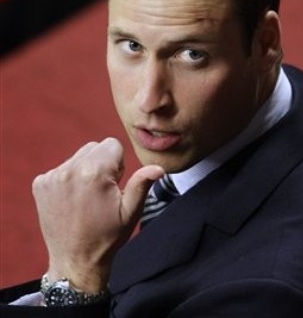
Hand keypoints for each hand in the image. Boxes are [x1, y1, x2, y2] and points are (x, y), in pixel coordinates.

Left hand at [32, 137, 163, 291]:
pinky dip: (69, 178)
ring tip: (87, 197)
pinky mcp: (40, 184)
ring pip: (78, 156)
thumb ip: (142, 184)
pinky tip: (73, 199)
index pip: (112, 144)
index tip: (114, 185)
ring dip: (85, 170)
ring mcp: (52, 177)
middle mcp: (70, 170)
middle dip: (102, 163)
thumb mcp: (130, 212)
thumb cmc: (106, 237)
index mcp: (94, 173)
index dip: (119, 164)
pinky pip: (62, 168)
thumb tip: (158, 168)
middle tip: (102, 191)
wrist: (74, 262)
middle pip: (95, 147)